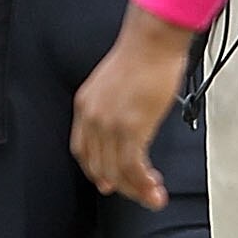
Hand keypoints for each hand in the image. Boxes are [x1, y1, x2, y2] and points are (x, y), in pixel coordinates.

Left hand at [71, 7, 195, 205]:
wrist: (152, 40)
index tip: (110, 182)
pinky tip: (154, 188)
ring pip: (117, 170)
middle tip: (139, 194)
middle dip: (120, 185)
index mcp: (85, 106)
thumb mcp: (116, 85)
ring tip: (153, 197)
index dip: (96, 170)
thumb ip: (116, 108)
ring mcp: (109, 123)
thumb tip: (131, 128)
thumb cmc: (143, 55)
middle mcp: (92, 117)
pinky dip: (143, 182)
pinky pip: (132, 166)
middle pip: (99, 165)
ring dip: (136, 189)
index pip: (83, 149)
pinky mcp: (131, 126)